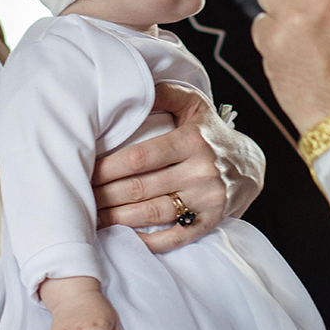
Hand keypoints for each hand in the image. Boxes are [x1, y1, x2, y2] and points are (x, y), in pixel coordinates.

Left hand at [91, 82, 264, 252]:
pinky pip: (176, 237)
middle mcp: (201, 171)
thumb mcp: (193, 104)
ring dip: (118, 219)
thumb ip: (164, 94)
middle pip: (141, 188)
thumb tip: (132, 88)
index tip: (85, 171)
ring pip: (153, 214)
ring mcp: (207, 199)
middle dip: (105, 195)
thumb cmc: (210, 131)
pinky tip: (125, 238)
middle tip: (80, 197)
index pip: (141, 157)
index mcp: (191, 140)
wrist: (250, 165)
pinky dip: (149, 241)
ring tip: (93, 218)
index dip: (109, 168)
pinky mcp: (211, 221)